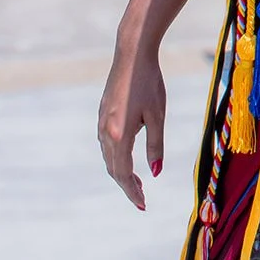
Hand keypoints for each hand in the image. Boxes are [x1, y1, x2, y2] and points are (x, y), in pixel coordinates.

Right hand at [98, 38, 166, 208]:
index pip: (123, 173)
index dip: (132, 192)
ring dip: (121, 172)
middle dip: (126, 186)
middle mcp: (105, 131)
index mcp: (119, 134)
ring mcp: (101, 122)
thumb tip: (155, 173)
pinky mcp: (102, 114)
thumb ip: (156, 145)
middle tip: (141, 199)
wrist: (132, 54)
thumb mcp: (158, 115)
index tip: (143, 205)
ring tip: (137, 182)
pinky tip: (127, 157)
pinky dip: (116, 157)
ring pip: (108, 157)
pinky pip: (106, 144)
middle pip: (113, 169)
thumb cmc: (149, 83)